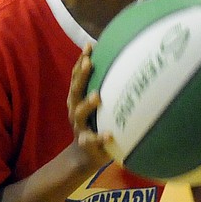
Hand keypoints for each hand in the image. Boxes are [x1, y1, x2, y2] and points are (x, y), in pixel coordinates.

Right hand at [68, 43, 113, 168]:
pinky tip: (111, 134)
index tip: (90, 46)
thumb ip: (105, 88)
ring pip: (79, 113)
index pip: (77, 77)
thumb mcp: (97, 106)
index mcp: (77, 99)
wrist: (84, 155)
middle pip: (75, 90)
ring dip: (87, 104)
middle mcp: (74, 110)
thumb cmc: (95, 123)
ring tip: (97, 96)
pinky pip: (92, 140)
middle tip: (90, 62)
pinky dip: (100, 137)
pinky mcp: (87, 143)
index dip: (81, 61)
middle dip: (82, 75)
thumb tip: (126, 64)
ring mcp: (79, 127)